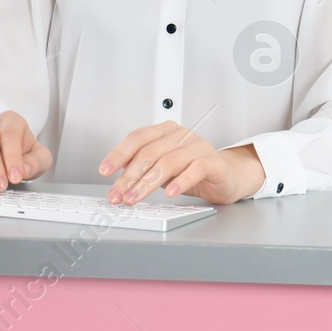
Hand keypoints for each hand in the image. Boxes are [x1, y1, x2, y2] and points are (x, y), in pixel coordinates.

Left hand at [99, 122, 265, 205]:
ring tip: (135, 198)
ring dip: (147, 183)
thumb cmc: (192, 172)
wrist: (226, 177)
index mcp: (165, 131)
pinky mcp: (212, 162)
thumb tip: (118, 179)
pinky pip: (194, 169)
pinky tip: (170, 193)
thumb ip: (144, 168)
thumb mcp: (163, 169)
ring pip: (167, 162)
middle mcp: (181, 135)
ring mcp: (198, 146)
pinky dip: (180, 182)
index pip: (137, 138)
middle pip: (149, 152)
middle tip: (118, 195)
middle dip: (129, 177)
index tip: (105, 171)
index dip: (119, 154)